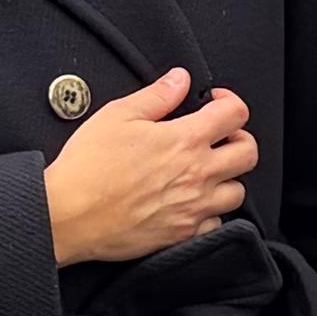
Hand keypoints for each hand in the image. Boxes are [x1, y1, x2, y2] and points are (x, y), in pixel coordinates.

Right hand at [44, 67, 254, 263]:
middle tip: (220, 138)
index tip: (216, 104)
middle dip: (239, 139)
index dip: (230, 102)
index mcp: (184, 140)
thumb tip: (179, 80)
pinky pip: (216, 224)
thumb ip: (156, 95)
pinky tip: (191, 203)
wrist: (67, 216)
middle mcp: (197, 175)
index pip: (235, 114)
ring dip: (227, 179)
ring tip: (206, 172)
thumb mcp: (117, 115)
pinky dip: (210, 214)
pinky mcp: (182, 235)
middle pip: (248, 154)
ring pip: (237, 192)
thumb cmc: (87, 168)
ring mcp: (193, 208)